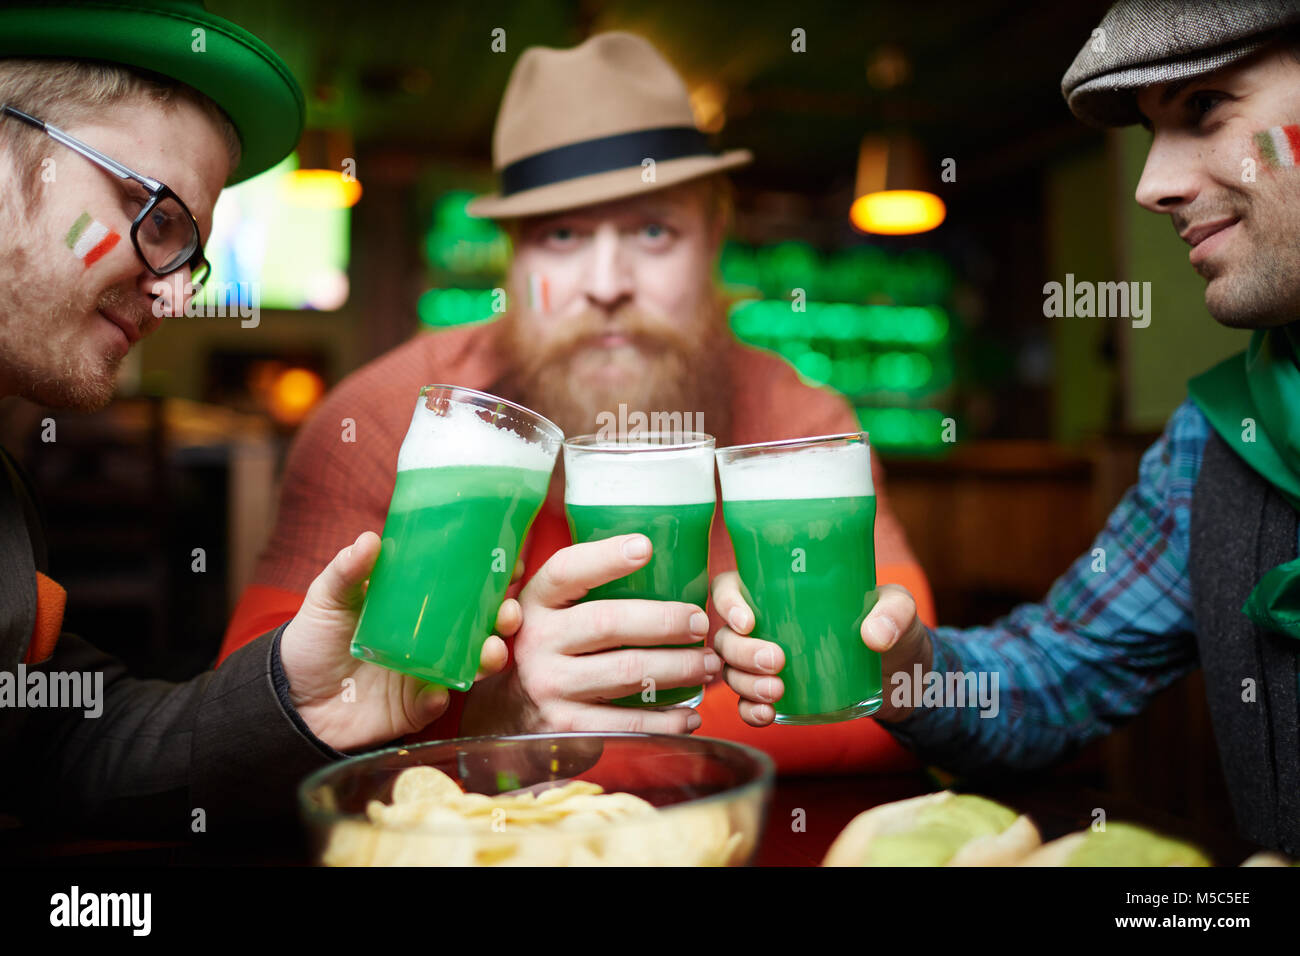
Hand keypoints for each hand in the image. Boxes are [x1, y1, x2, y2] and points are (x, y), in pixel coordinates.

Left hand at [279, 531, 516, 750]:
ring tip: (490, 651)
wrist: (291, 699)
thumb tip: (369, 539)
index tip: (511, 564)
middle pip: (481, 626)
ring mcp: (427, 674)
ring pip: (472, 665)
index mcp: (417, 608)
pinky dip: (441, 697)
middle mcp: (431, 640)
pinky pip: (437, 703)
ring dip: (489, 657)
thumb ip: (346, 571)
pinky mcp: (415, 709)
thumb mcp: (327, 598)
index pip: (465, 589)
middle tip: (508, 612)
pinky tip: (438, 691)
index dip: (493, 578)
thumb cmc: (313, 641)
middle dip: (504, 619)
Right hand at [462, 533, 719, 734]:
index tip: (645, 547)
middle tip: (701, 623)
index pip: (567, 571)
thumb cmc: (551, 647)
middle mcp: (537, 641)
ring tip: (709, 664)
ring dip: (679, 668)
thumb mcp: (551, 611)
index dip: (604, 557)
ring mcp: (549, 686)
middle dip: (666, 621)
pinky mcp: (565, 727)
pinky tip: (691, 714)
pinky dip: (667, 720)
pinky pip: (627, 723)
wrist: (509, 713)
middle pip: (609, 622)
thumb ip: (586, 588)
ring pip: (627, 670)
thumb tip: (658, 556)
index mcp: (536, 602)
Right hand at [710, 573, 932, 726]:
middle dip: (742, 652)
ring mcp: (765, 662)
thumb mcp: (899, 608)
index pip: (730, 588)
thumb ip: (893, 611)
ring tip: (777, 692)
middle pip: (727, 636)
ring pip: (731, 671)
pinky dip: (750, 711)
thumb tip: (874, 635)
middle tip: (777, 662)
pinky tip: (768, 715)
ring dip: (745, 684)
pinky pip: (746, 704)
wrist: (902, 673)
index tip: (748, 622)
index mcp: (778, 592)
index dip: (728, 602)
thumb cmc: (891, 626)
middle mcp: (764, 625)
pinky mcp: (776, 694)